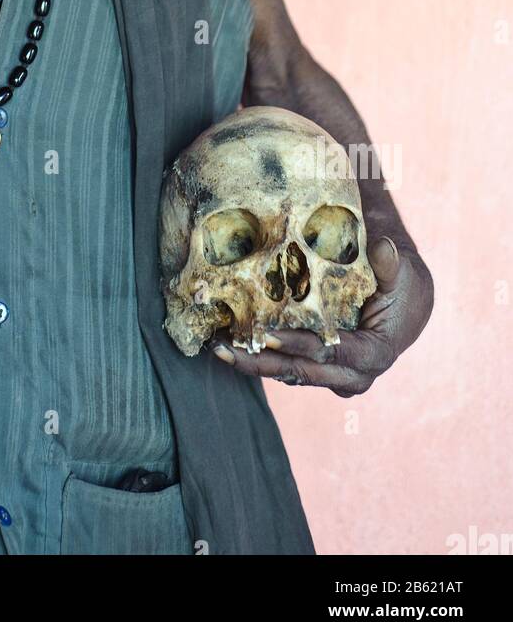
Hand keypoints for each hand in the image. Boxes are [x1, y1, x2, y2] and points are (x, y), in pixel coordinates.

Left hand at [207, 237, 433, 397]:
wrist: (404, 302)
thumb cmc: (401, 284)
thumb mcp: (400, 272)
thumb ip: (391, 264)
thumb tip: (384, 247)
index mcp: (374, 354)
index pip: (330, 352)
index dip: (297, 345)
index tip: (265, 335)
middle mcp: (352, 374)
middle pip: (301, 371)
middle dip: (260, 361)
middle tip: (224, 348)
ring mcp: (333, 375)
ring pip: (288, 373)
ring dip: (251, 362)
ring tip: (217, 347)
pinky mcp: (318, 368)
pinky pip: (285, 365)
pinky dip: (258, 356)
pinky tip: (229, 342)